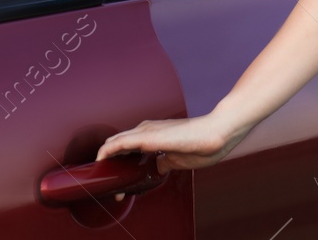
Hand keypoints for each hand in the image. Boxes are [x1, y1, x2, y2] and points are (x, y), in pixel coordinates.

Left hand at [95, 110, 251, 171]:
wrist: (218, 132)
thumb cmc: (203, 144)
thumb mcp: (177, 159)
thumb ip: (164, 162)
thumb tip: (157, 167)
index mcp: (154, 136)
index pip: (128, 150)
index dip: (119, 165)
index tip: (118, 183)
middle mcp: (147, 131)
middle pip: (118, 146)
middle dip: (110, 165)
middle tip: (107, 185)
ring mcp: (146, 132)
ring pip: (115, 143)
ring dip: (105, 158)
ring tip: (99, 176)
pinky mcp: (147, 136)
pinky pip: (119, 143)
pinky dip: (107, 151)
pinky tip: (101, 160)